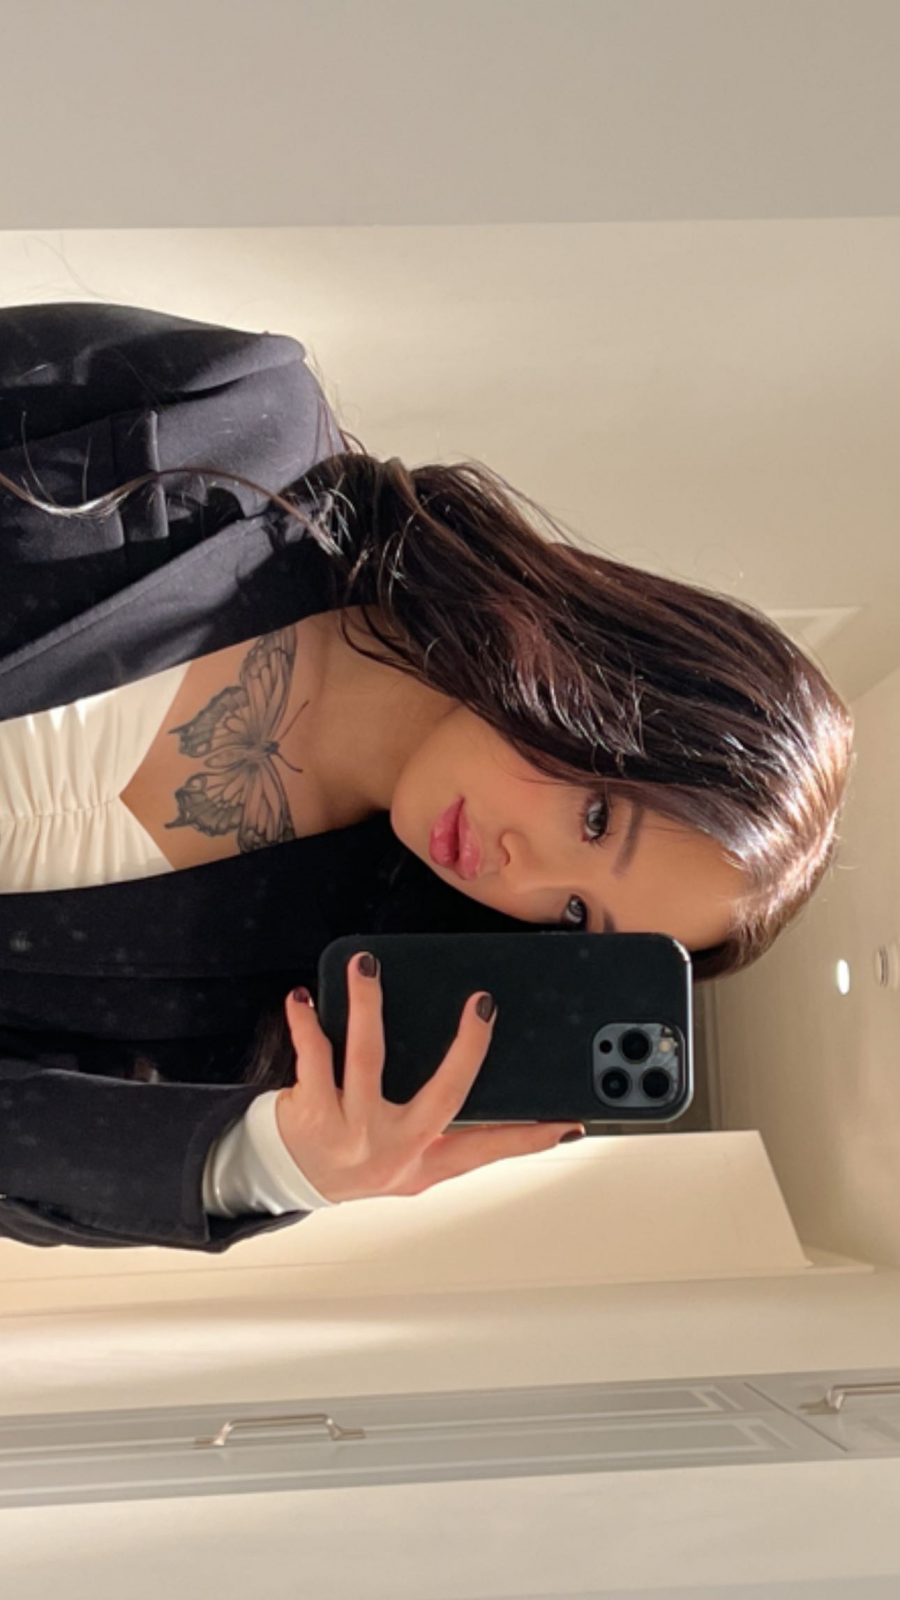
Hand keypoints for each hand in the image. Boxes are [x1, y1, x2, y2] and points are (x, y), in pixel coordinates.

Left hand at [275, 952, 585, 1203]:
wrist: (289, 1179)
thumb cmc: (354, 1160)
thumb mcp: (408, 1165)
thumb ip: (444, 1135)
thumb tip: (489, 1083)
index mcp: (424, 1161)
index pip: (486, 1149)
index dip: (528, 1138)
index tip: (566, 1122)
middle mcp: (394, 1149)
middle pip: (443, 1096)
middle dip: (467, 1049)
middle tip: (482, 1005)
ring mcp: (353, 1132)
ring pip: (367, 1057)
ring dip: (368, 1006)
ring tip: (367, 968)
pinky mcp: (313, 1114)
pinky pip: (314, 1056)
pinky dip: (307, 1023)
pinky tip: (303, 999)